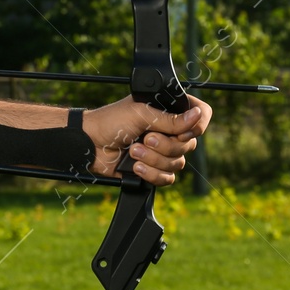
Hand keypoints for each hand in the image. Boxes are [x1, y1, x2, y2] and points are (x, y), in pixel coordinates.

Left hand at [82, 94, 212, 186]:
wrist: (89, 144)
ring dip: (154, 159)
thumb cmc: (110, 122)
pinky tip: (134, 166)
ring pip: (177, 163)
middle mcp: (169, 131)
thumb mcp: (141, 114)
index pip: (201, 114)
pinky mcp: (153, 169)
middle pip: (189, 144)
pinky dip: (151, 173)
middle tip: (145, 138)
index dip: (197, 125)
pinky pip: (167, 178)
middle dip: (165, 145)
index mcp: (169, 110)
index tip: (182, 131)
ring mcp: (162, 151)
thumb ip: (170, 119)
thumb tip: (197, 116)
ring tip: (133, 150)